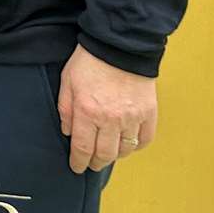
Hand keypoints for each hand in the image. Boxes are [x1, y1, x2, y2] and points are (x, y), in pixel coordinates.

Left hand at [57, 44, 156, 172]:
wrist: (120, 45)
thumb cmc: (90, 60)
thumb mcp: (67, 81)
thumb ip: (65, 109)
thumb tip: (68, 132)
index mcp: (88, 111)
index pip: (83, 148)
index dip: (79, 161)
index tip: (76, 167)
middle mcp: (111, 119)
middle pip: (105, 154)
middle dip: (96, 163)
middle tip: (92, 164)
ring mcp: (132, 117)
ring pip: (125, 150)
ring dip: (115, 156)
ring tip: (108, 154)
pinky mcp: (148, 113)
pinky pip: (144, 139)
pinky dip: (135, 145)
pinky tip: (127, 144)